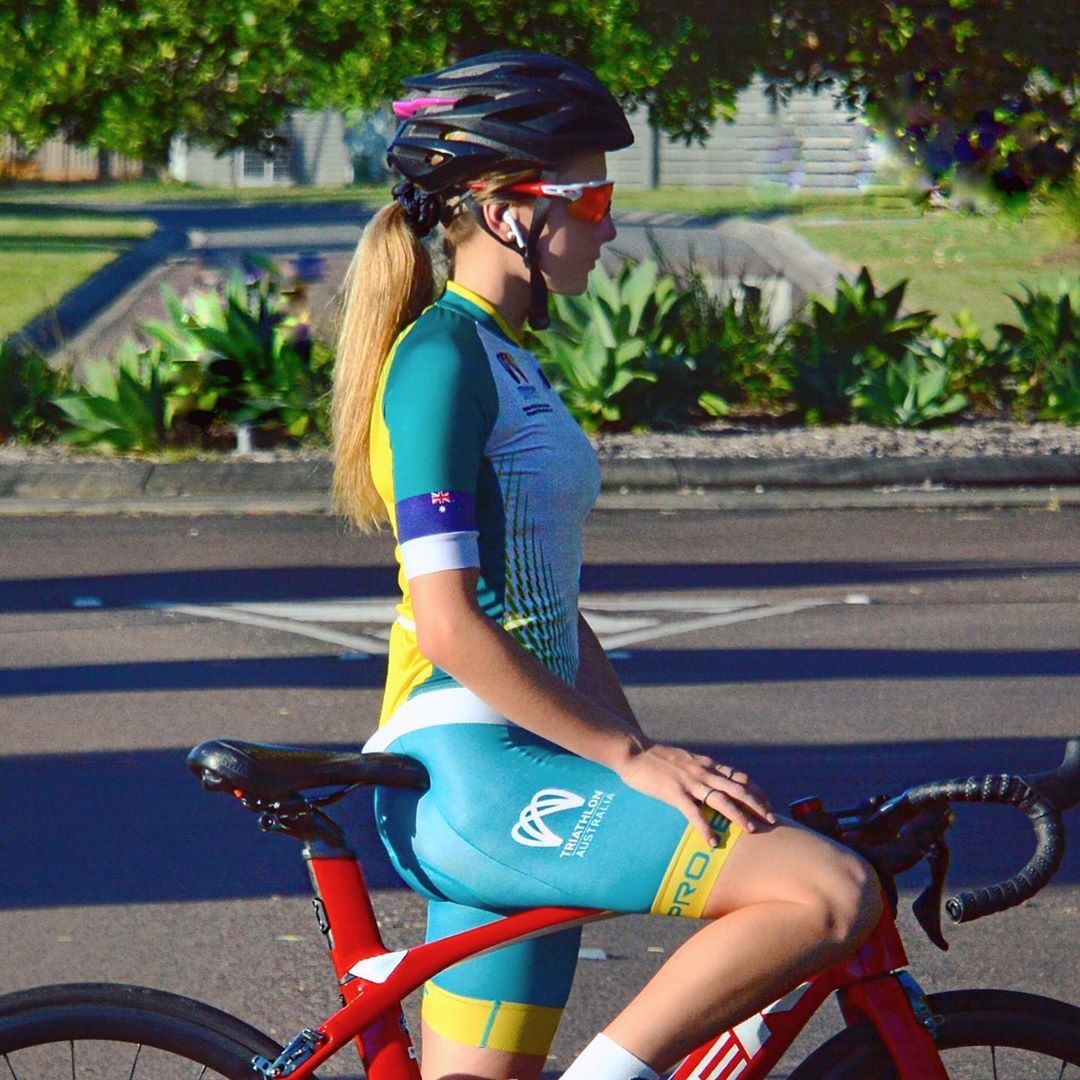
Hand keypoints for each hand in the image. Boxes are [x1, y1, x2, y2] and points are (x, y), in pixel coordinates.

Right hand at [617, 743, 775, 845]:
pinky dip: (705, 828)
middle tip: (771, 819)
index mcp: (707, 764)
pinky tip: (712, 842)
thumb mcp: (685, 759)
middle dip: (757, 804)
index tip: (768, 803)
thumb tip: (712, 781)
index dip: (756, 790)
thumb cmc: (657, 757)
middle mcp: (703, 772)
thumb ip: (700, 769)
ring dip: (739, 815)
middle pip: (737, 788)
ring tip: (750, 830)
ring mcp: (690, 782)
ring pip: (721, 799)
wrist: (635, 751)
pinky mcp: (674, 792)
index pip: (739, 777)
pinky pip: (693, 813)